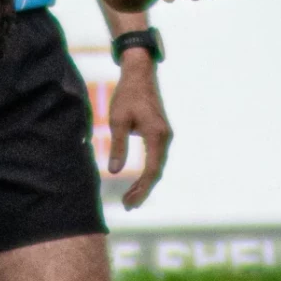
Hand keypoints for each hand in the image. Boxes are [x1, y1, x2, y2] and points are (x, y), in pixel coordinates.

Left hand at [108, 50, 170, 209]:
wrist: (140, 73)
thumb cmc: (127, 94)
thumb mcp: (117, 120)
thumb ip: (118, 146)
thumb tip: (115, 171)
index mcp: (156, 135)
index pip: (151, 170)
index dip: (141, 189)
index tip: (128, 202)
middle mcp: (165, 137)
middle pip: (156, 172)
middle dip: (142, 191)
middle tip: (127, 206)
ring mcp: (165, 135)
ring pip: (157, 166)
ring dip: (145, 183)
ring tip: (130, 198)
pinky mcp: (160, 133)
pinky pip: (156, 158)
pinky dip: (147, 172)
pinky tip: (137, 181)